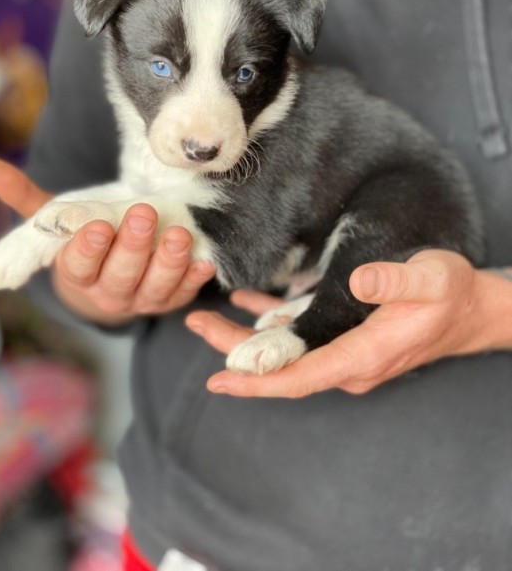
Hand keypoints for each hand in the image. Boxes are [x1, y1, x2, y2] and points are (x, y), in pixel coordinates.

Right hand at [0, 159, 214, 322]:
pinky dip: (194, 280)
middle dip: (134, 247)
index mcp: (78, 273)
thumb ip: (28, 199)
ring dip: (168, 263)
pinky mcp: (170, 300)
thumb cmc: (85, 243)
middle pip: (121, 275)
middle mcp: (109, 291)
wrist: (108, 283)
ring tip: (179, 236)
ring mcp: (142, 299)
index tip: (97, 227)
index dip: (89, 249)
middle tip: (144, 215)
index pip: (80, 265)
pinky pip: (183, 294)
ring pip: (155, 287)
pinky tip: (204, 261)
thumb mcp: (57, 223)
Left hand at [186, 249, 509, 397]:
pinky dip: (271, 321)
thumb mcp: (429, 279)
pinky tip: (247, 303)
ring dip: (246, 337)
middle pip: (281, 365)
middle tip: (193, 324)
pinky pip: (299, 333)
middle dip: (234, 352)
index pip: (300, 376)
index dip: (257, 381)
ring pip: (284, 350)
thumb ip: (394, 282)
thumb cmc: (451, 295)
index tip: (219, 382)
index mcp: (363, 355)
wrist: (469, 309)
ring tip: (205, 317)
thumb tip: (358, 280)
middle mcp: (347, 361)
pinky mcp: (343, 335)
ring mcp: (343, 350)